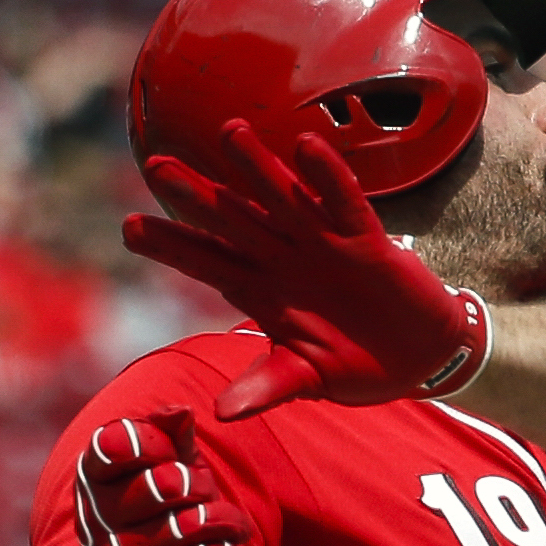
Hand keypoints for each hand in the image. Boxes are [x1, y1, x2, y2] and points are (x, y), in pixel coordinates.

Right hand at [72, 406, 251, 545]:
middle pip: (165, 484)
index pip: (114, 443)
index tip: (173, 453)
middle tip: (206, 495)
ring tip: (227, 526)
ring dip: (223, 521)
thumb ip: (171, 437)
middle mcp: (93, 524)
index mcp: (91, 483)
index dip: (153, 441)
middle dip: (201, 485)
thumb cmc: (166, 518)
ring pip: (189, 526)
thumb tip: (178, 412)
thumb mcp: (170, 468)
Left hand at [122, 120, 492, 419]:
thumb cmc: (352, 363)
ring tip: (229, 132)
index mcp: (261, 290)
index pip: (206, 262)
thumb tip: (222, 413)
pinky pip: (344, 204)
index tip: (128, 227)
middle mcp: (284, 260)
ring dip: (257, 167)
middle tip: (155, 164)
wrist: (417, 357)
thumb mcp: (303, 380)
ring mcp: (324, 246)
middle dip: (195, 195)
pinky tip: (305, 147)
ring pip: (282, 199)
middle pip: (232, 221)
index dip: (171, 245)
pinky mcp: (366, 242)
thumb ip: (265, 389)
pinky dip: (327, 177)